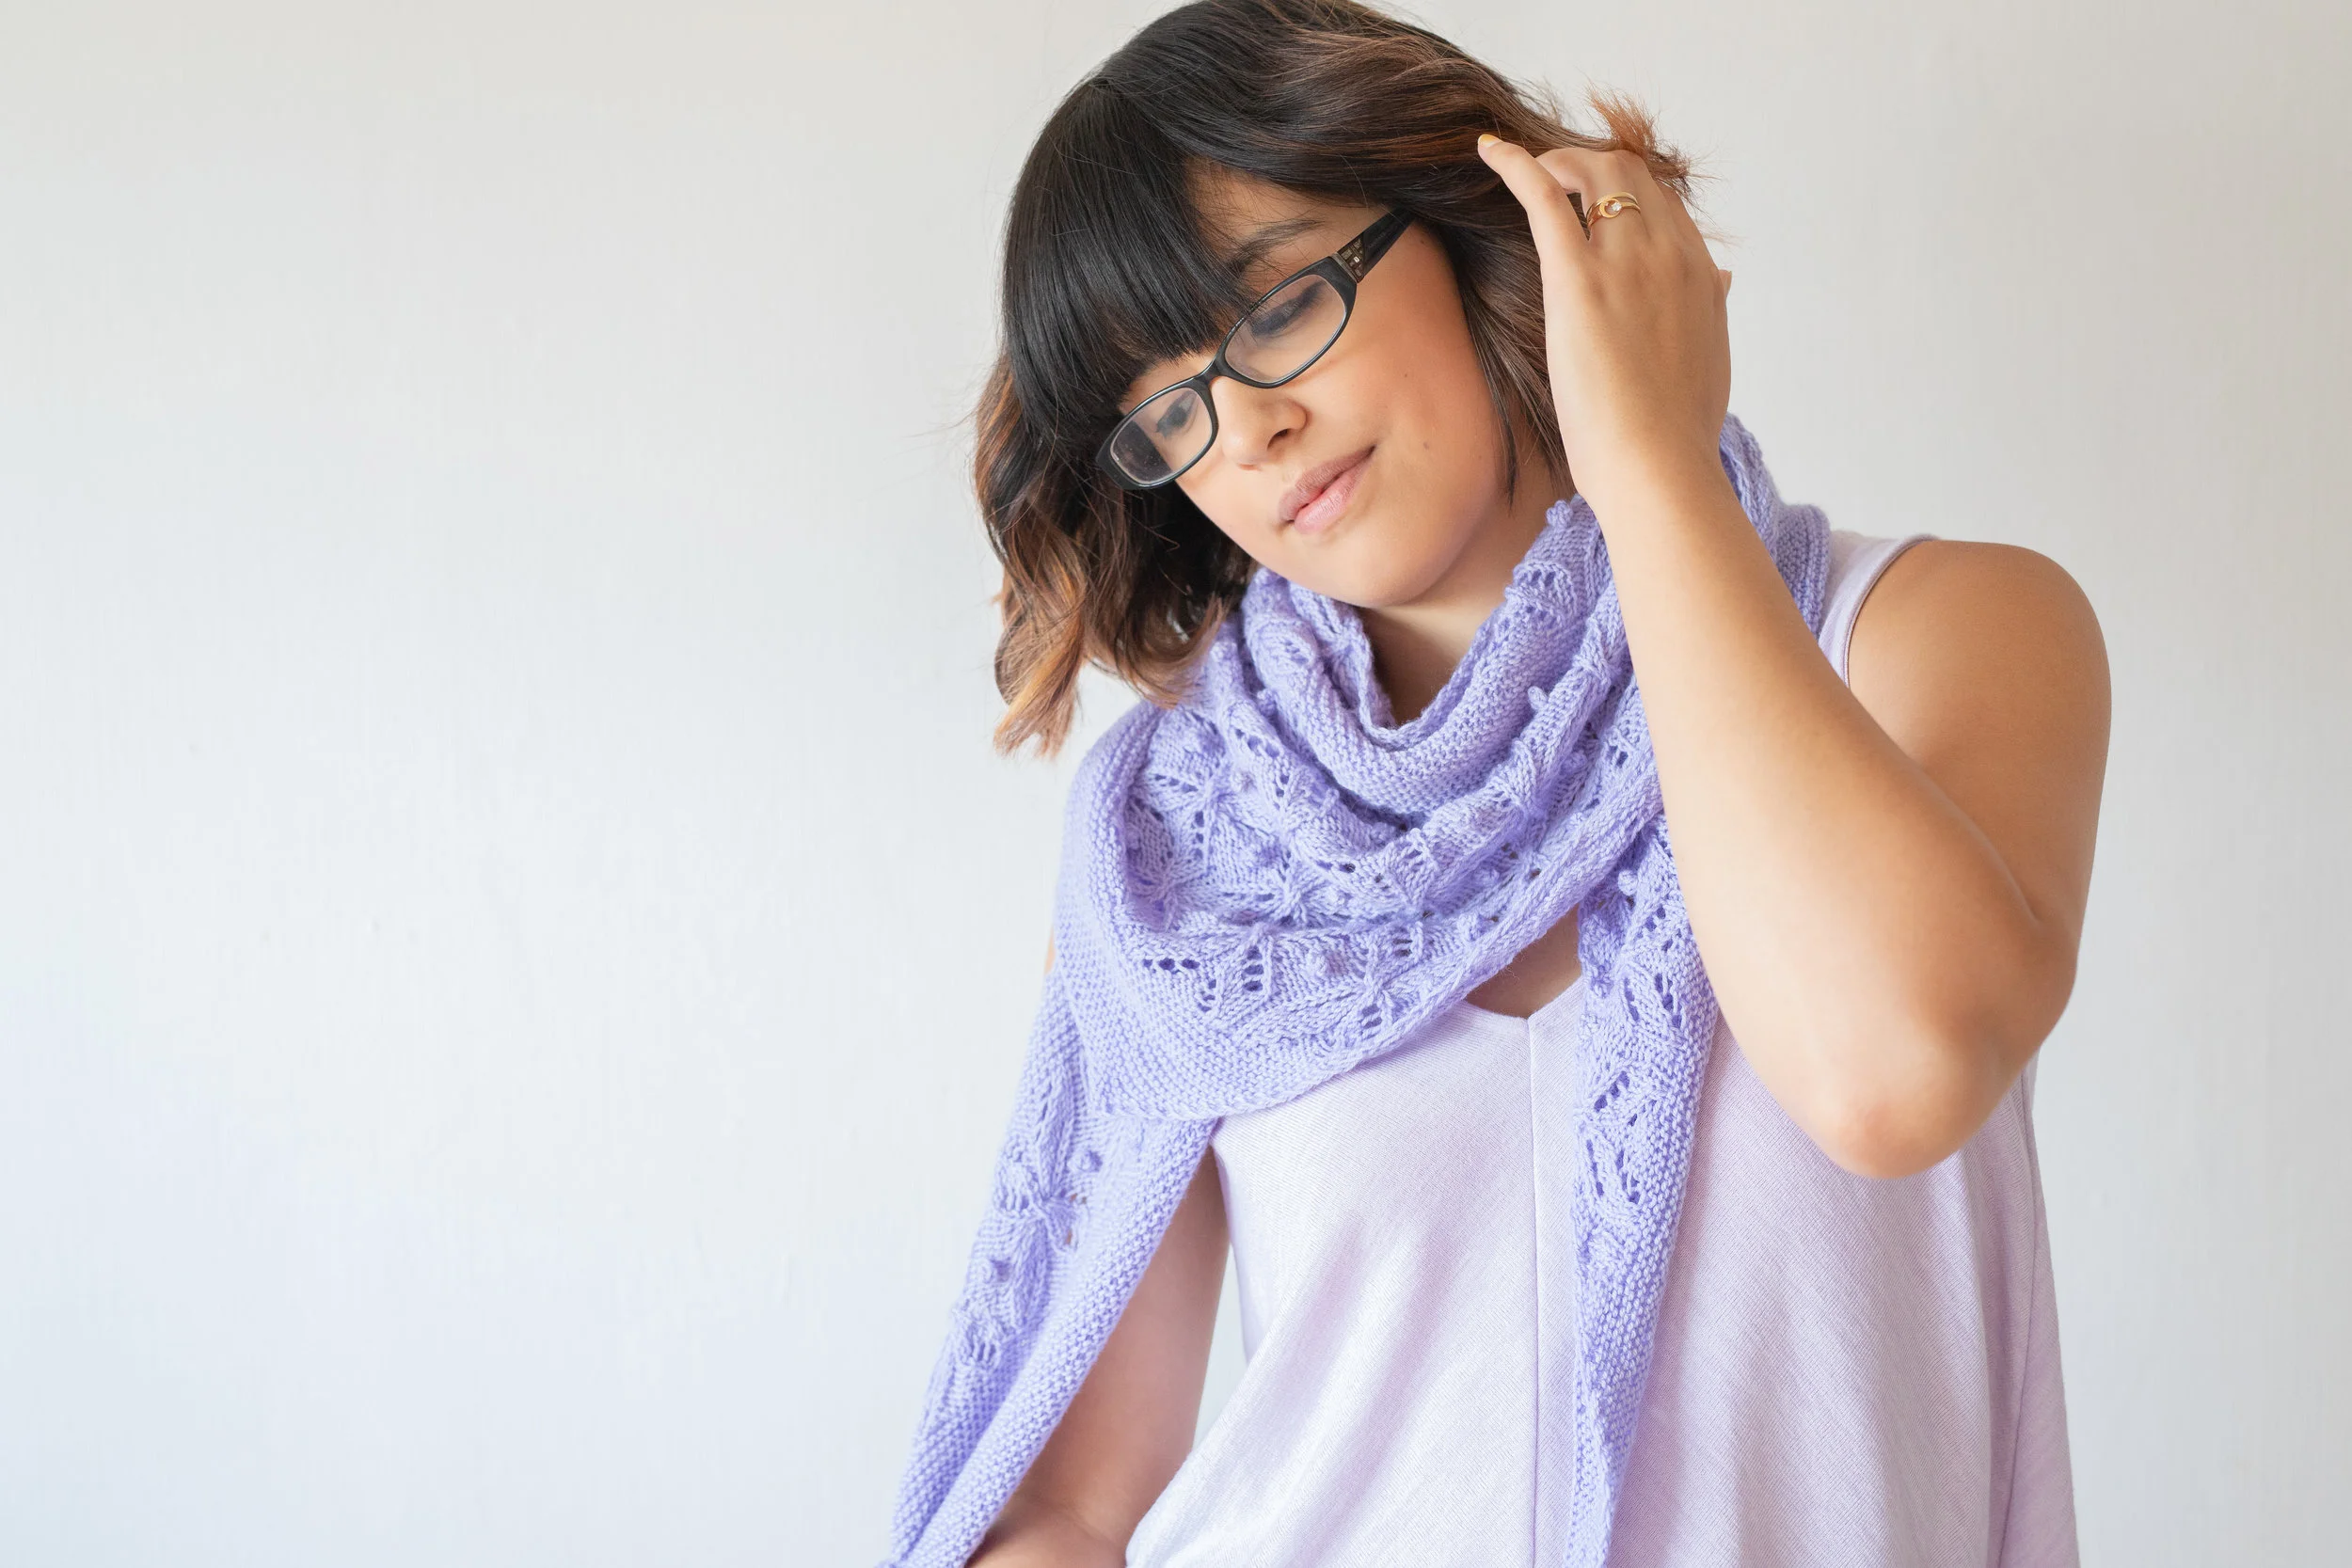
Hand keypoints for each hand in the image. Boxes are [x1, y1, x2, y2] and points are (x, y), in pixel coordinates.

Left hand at [1475, 133, 1734, 515]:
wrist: (1660, 466)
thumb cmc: (1677, 430)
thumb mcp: (1711, 358)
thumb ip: (1711, 309)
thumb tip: (1722, 277)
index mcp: (1699, 272)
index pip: (1663, 204)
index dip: (1625, 193)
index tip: (1594, 201)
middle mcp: (1669, 252)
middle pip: (1631, 174)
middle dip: (1591, 166)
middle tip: (1557, 180)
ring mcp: (1626, 260)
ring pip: (1597, 171)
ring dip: (1560, 162)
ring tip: (1529, 171)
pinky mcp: (1578, 278)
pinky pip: (1546, 197)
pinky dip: (1517, 165)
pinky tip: (1490, 152)